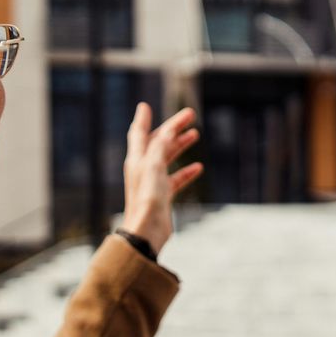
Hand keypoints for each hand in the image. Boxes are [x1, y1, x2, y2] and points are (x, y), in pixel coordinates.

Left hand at [120, 103, 201, 254]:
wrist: (146, 230)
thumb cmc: (147, 199)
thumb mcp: (154, 166)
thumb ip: (161, 146)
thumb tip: (168, 131)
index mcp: (137, 159)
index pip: (138, 132)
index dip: (142, 119)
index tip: (145, 106)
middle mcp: (143, 168)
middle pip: (158, 141)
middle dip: (173, 127)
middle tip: (190, 115)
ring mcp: (153, 182)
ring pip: (168, 158)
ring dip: (180, 145)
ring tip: (195, 134)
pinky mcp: (162, 196)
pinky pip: (176, 178)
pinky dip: (186, 171)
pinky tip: (198, 168)